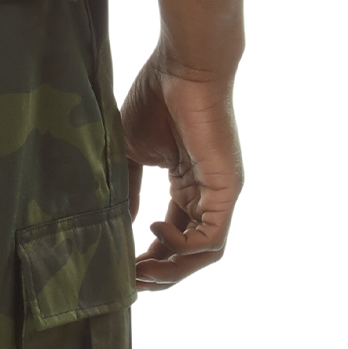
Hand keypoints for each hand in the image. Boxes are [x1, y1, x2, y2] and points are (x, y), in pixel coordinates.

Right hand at [120, 57, 244, 288]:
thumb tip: (123, 225)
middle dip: (159, 275)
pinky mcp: (227, 189)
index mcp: (187, 187)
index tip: (120, 269)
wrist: (183, 66)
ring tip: (140, 272)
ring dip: (171, 272)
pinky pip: (211, 238)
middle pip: (189, 255)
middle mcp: (207, 196)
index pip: (173, 239)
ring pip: (204, 255)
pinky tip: (155, 229)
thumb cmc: (157, 97)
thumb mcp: (132, 154)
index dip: (148, 260)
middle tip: (128, 283)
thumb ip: (129, 191)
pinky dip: (182, 246)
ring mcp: (220, 195)